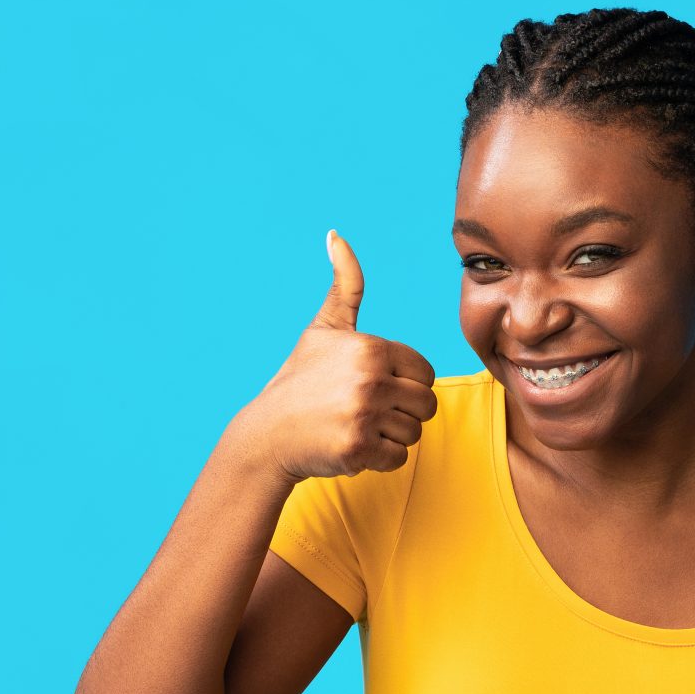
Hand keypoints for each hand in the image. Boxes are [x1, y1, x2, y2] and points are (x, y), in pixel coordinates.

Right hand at [226, 231, 439, 482]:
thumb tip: (335, 234)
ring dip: (390, 436)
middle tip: (365, 411)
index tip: (373, 386)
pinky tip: (352, 445)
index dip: (404, 383)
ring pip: (415, 433)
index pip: (425, 373)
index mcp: (370, 347)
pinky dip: (380, 459)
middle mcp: (369, 378)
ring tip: (356, 426)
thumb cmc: (301, 379)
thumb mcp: (324, 328)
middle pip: (426, 405)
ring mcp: (364, 415)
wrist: (268, 434)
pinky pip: (399, 458)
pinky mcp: (358, 449)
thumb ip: (344, 285)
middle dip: (402, 412)